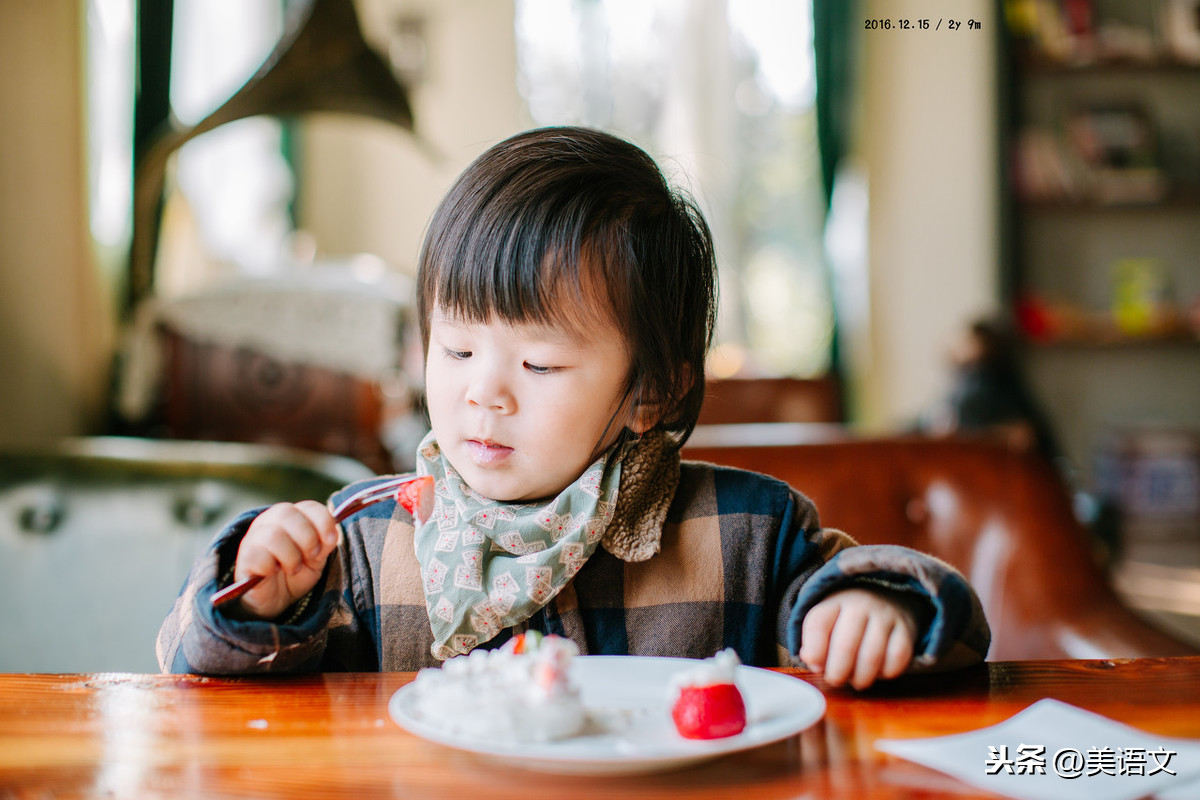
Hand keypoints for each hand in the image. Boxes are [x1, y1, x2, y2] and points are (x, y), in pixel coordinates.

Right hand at [230, 501, 338, 619]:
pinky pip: (258, 556)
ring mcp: (253, 538)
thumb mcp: (317, 557)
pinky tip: (273, 572)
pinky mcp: (244, 559)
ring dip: (291, 556)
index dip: (323, 522)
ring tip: (293, 568)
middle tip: (311, 557)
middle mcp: (270, 521)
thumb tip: (331, 535)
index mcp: (291, 517)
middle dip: (308, 538)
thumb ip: (325, 543)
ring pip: (273, 535)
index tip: (330, 541)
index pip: (309, 507)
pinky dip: (272, 567)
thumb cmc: (296, 572)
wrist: (275, 599)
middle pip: (287, 512)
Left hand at [798, 587, 917, 689]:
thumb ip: (814, 640)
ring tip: (856, 681)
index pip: (818, 624)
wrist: (888, 596)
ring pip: (871, 656)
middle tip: (835, 681)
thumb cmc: (849, 616)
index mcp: (835, 601)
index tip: (815, 666)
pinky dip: (886, 673)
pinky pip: (897, 658)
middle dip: (837, 672)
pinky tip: (879, 672)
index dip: (814, 650)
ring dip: (861, 678)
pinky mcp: (906, 629)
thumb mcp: (828, 619)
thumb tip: (812, 662)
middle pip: (845, 645)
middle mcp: (861, 604)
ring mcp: (885, 616)